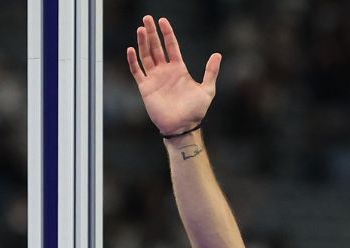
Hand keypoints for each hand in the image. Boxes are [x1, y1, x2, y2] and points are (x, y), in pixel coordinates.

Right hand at [126, 15, 219, 136]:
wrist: (182, 127)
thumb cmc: (195, 111)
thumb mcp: (207, 90)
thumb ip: (211, 72)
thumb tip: (218, 54)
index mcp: (178, 69)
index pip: (171, 46)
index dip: (167, 33)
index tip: (162, 20)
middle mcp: (165, 71)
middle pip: (156, 47)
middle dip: (151, 33)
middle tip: (147, 18)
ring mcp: (154, 78)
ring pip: (146, 56)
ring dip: (142, 42)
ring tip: (140, 29)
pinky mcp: (145, 88)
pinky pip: (137, 72)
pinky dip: (133, 61)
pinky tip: (131, 49)